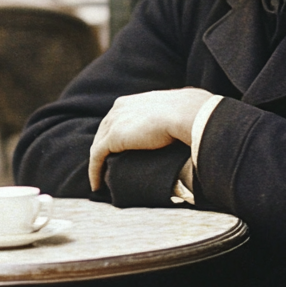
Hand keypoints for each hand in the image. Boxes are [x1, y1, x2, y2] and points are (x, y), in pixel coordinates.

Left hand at [88, 88, 212, 190]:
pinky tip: (96, 186)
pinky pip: (97, 158)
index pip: (116, 119)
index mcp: (132, 101)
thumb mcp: (177, 109)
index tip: (118, 150)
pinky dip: (94, 172)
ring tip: (99, 179)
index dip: (115, 135)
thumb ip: (173, 115)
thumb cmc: (190, 112)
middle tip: (105, 167)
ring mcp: (114, 123)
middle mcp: (119, 108)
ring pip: (98, 146)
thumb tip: (185, 122)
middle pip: (103, 132)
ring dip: (97, 163)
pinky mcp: (113, 139)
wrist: (188, 114)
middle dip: (102, 149)